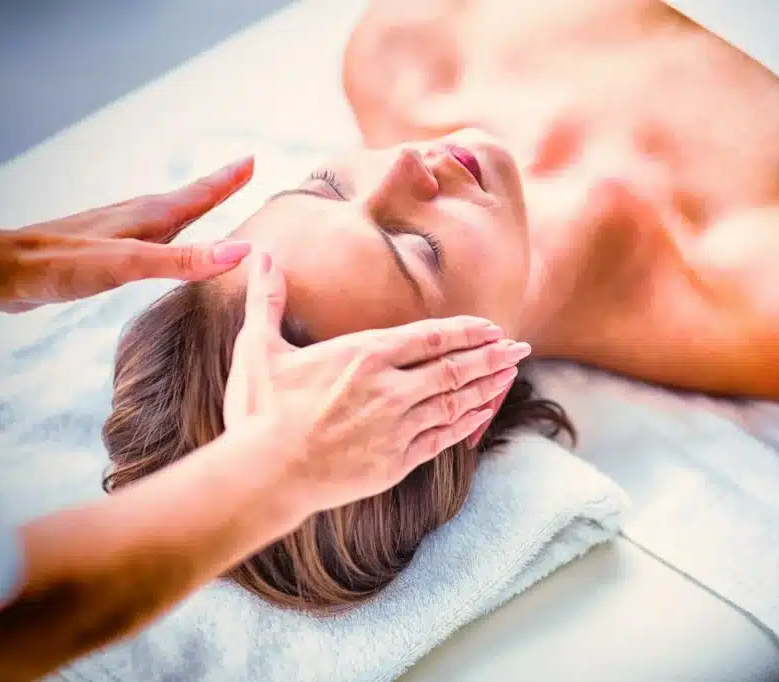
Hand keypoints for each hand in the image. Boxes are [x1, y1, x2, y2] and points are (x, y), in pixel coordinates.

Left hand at [0, 157, 254, 311]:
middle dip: (217, 188)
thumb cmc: (64, 265)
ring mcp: (120, 233)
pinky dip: (169, 233)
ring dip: (192, 207)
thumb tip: (240, 252)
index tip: (251, 160)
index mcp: (149, 217)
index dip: (228, 180)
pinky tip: (158, 245)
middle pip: (188, 199)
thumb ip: (185, 260)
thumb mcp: (131, 264)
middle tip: (241, 174)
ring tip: (207, 203)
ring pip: (167, 215)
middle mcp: (137, 219)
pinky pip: (150, 237)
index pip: (200, 194)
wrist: (7, 271)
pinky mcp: (104, 251)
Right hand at [223, 252, 530, 514]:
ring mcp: (396, 427)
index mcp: (364, 356)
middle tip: (520, 348)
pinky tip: (483, 412)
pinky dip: (467, 423)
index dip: (466, 331)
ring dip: (488, 386)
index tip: (490, 326)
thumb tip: (261, 256)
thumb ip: (267, 300)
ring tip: (511, 373)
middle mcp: (389, 389)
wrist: (263, 476)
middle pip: (454, 368)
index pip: (430, 337)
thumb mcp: (258, 349)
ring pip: (455, 402)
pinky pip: (443, 438)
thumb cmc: (259, 412)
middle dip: (491, 356)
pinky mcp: (396, 461)